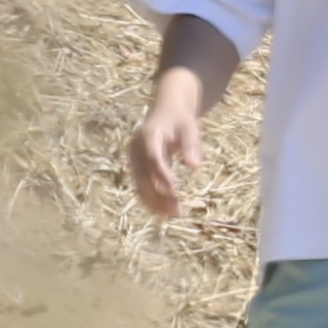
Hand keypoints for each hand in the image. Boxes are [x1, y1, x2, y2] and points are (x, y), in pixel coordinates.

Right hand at [126, 96, 202, 218]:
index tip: (175, 190)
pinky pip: (141, 186)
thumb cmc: (180, 120)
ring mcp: (133, 159)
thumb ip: (191, 145)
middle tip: (178, 211)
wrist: (165, 113)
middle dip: (159, 195)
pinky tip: (165, 212)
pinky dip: (152, 200)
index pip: (153, 158)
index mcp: (148, 135)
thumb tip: (194, 167)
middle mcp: (135, 149)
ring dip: (155, 202)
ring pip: (140, 185)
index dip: (162, 175)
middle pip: (143, 176)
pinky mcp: (136, 168)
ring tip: (175, 214)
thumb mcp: (190, 127)